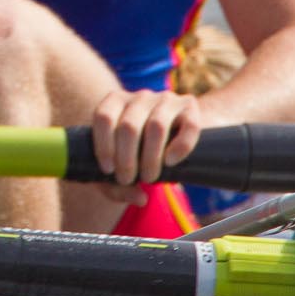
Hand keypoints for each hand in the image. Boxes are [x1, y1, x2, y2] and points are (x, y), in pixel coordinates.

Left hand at [90, 88, 212, 200]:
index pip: (103, 118)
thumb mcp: (120, 166)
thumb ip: (117, 186)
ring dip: (151, 157)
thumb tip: (139, 199)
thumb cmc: (138, 151)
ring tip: (149, 178)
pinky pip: (189, 125)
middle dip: (126, 159)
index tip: (108, 171)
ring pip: (156, 126)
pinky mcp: (190, 106)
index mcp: (115, 101)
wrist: (176, 131)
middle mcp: (139, 96)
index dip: (103, 146)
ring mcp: (166, 99)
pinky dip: (180, 146)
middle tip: (128, 180)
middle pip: (128, 126)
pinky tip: (171, 162)